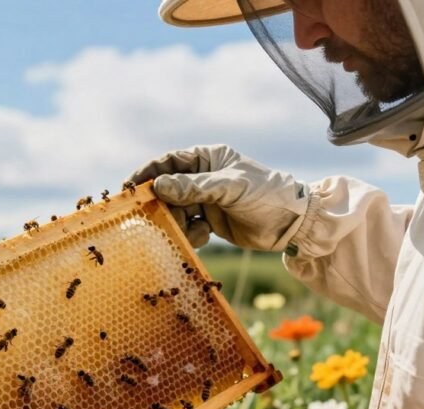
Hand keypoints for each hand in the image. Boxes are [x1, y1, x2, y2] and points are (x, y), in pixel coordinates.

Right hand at [128, 145, 311, 251]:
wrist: (293, 225)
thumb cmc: (265, 195)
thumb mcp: (229, 187)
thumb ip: (193, 187)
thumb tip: (158, 187)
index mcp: (208, 158)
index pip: (170, 162)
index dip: (148, 173)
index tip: (130, 187)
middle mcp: (204, 177)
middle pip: (168, 189)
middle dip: (160, 204)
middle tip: (151, 217)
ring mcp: (206, 199)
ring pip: (175, 210)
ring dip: (175, 222)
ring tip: (186, 229)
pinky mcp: (210, 220)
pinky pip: (187, 226)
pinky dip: (189, 234)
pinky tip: (203, 236)